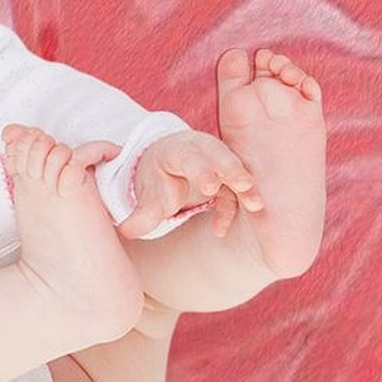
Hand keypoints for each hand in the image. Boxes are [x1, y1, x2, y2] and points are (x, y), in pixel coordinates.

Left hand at [116, 130, 262, 240]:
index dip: (201, 170)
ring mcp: (218, 160)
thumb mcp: (147, 194)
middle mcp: (201, 150)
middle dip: (232, 170)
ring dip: (246, 187)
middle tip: (244, 185)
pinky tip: (219, 230)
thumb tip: (126, 231)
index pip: (190, 157)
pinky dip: (233, 207)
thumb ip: (140, 214)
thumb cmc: (157, 179)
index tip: (210, 187)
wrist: (166, 167)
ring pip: (235, 170)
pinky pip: (236, 190)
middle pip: (219, 155)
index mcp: (176, 150)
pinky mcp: (229, 175)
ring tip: (256, 205)